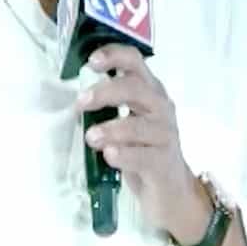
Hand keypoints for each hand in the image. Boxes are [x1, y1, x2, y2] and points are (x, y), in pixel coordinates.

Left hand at [75, 44, 208, 241]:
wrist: (170, 189)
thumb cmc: (142, 148)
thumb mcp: (127, 119)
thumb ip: (108, 104)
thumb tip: (76, 96)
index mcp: (149, 91)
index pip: (135, 62)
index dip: (114, 56)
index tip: (91, 61)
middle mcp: (161, 108)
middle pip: (135, 88)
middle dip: (105, 92)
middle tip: (81, 103)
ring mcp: (165, 135)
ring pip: (138, 125)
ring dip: (111, 129)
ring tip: (90, 137)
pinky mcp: (164, 163)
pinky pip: (143, 156)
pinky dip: (124, 155)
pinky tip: (109, 154)